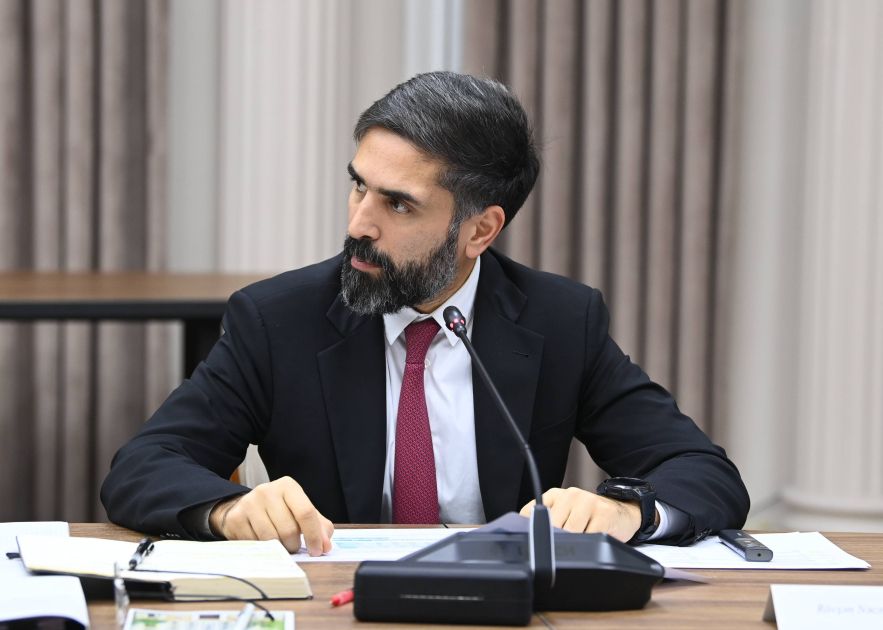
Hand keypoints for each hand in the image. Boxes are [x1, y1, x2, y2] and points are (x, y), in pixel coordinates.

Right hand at [209, 476, 333, 555]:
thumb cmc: (279, 511)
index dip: (314, 535)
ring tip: (280, 545)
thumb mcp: (299, 511)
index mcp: (288, 486)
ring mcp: (249, 503)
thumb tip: (326, 546)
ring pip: (271, 539)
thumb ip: (318, 526)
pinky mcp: (236, 518)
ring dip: (280, 549)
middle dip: (295, 545)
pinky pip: (255, 544)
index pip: (306, 512)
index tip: (318, 551)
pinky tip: (263, 542)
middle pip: (289, 529)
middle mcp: (267, 491)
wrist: (244, 507)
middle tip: (294, 547)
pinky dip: (263, 549)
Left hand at [519, 486, 652, 542]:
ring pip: (571, 533)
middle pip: (552, 527)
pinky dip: (590, 544)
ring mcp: (587, 503)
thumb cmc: (590, 516)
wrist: (623, 511)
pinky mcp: (603, 515)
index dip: (531, 531)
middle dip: (556, 541)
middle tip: (564, 546)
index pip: (532, 513)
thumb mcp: (565, 514)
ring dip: (576, 543)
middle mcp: (570, 495)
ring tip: (582, 539)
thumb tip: (528, 539)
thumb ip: (548, 523)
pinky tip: (593, 538)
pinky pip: (589, 538)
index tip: (533, 543)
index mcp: (555, 495)